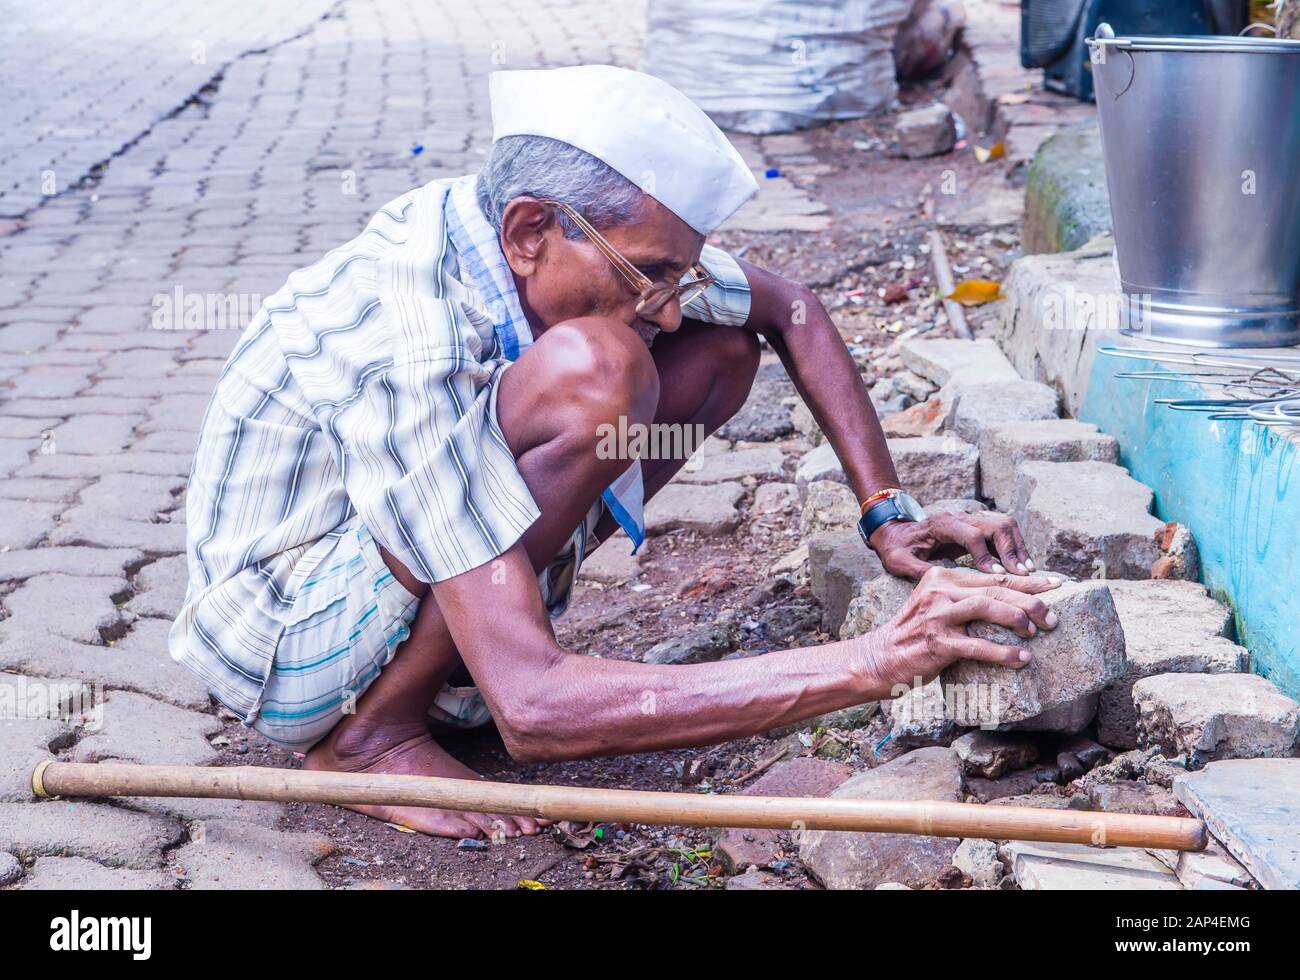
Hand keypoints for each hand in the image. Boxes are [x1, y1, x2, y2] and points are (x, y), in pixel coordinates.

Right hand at [867, 566, 1059, 690]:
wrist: (879, 657)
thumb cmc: (914, 635)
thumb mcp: (935, 606)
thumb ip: (964, 599)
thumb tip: (1010, 605)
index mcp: (942, 577)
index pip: (993, 576)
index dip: (1028, 580)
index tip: (1055, 585)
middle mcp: (940, 591)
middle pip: (995, 589)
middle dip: (1031, 601)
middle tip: (1053, 617)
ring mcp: (937, 615)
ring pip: (988, 607)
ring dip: (1019, 618)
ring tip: (1037, 632)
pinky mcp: (937, 642)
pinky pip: (979, 645)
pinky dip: (1004, 652)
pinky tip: (1021, 659)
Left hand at [869, 510, 1033, 580]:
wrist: (896, 534)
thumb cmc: (897, 548)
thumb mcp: (899, 561)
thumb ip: (918, 571)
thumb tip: (943, 583)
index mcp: (942, 524)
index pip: (973, 535)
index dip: (987, 555)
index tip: (998, 575)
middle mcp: (961, 517)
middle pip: (997, 525)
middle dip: (1012, 549)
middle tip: (1022, 573)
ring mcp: (971, 520)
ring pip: (1005, 526)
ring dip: (1018, 547)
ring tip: (1027, 571)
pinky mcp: (977, 528)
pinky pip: (1003, 534)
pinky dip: (1014, 548)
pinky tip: (1020, 568)